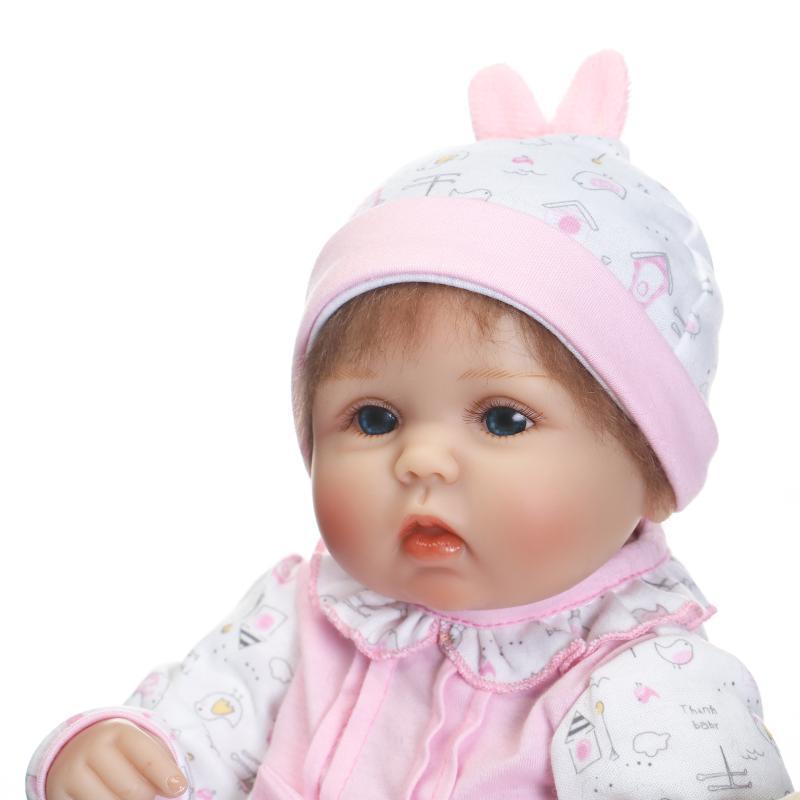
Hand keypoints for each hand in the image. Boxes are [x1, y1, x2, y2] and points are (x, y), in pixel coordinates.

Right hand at [45, 718, 187, 799]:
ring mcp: (71, 773)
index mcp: (117, 730)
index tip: (179, 788)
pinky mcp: (56, 794)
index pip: (148, 757)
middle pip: (133, 790)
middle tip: (147, 793)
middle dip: (147, 796)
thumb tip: (175, 789)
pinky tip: (108, 798)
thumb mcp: (139, 745)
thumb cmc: (121, 751)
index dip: (167, 776)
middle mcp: (91, 748)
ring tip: (125, 795)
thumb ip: (158, 761)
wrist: (74, 751)